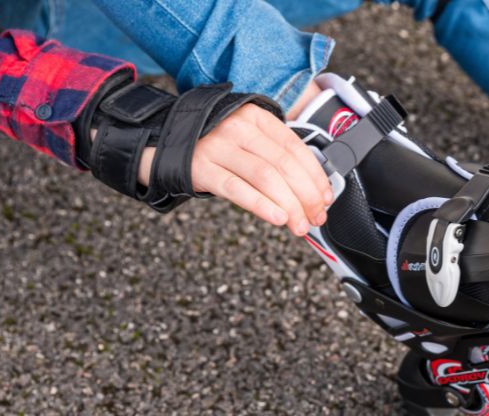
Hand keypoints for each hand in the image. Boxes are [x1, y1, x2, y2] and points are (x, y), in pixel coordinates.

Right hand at [138, 103, 332, 235]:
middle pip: (285, 165)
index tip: (325, 198)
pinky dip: (262, 205)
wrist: (162, 139)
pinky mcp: (202, 168)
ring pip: (266, 178)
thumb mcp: (246, 136)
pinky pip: (237, 189)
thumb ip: (274, 153)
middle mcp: (239, 128)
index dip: (315, 176)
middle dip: (307, 196)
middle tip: (316, 218)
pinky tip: (278, 218)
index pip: (296, 148)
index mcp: (256, 117)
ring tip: (300, 225)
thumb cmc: (214, 142)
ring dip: (290, 205)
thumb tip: (311, 189)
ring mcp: (219, 147)